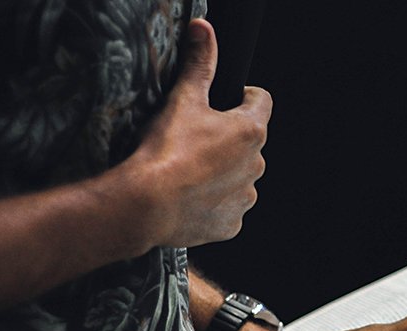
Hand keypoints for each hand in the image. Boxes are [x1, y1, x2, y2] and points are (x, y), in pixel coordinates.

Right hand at [123, 18, 272, 247]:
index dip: (244, 95)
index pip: (261, 101)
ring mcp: (245, 197)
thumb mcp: (182, 99)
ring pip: (240, 177)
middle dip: (228, 139)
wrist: (146, 204)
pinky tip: (190, 198)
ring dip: (222, 172)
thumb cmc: (165, 150)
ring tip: (190, 171)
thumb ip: (199, 64)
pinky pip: (228, 208)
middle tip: (195, 140)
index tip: (228, 98)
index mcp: (251, 132)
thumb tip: (204, 30)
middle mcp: (256, 166)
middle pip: (249, 143)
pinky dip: (213, 203)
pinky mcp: (232, 224)